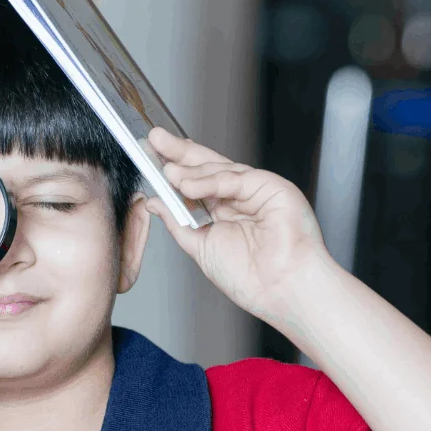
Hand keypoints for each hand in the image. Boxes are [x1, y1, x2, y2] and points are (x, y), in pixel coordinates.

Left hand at [145, 127, 334, 327]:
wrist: (281, 291)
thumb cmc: (249, 278)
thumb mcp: (200, 246)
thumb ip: (178, 221)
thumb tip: (155, 202)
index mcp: (223, 212)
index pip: (195, 182)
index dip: (173, 168)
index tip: (149, 156)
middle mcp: (239, 198)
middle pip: (206, 167)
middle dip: (179, 153)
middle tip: (154, 140)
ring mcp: (256, 190)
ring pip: (219, 170)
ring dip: (191, 171)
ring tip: (168, 173)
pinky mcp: (271, 187)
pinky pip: (235, 178)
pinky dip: (211, 181)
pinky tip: (189, 185)